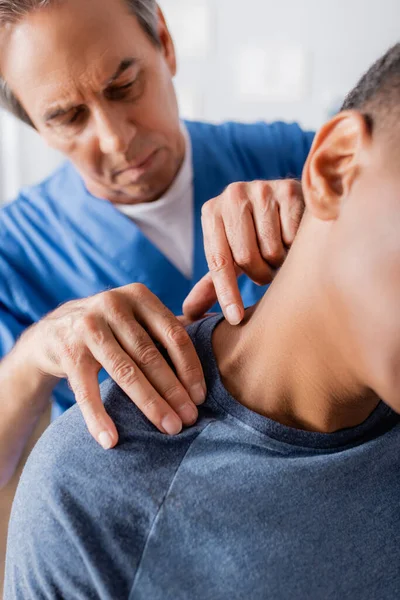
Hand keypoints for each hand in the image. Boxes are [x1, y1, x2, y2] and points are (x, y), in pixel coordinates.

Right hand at [23, 284, 205, 447]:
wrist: (53, 330)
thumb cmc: (110, 327)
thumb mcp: (136, 316)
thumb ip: (167, 325)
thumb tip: (217, 333)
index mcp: (139, 296)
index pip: (173, 334)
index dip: (190, 367)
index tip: (201, 397)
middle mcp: (113, 305)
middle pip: (150, 355)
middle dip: (173, 391)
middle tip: (190, 419)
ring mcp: (87, 326)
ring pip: (125, 372)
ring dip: (149, 404)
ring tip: (168, 428)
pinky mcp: (67, 351)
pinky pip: (86, 390)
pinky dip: (98, 417)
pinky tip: (111, 440)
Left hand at [183, 179, 303, 323]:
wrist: (285, 201)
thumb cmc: (253, 236)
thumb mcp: (230, 256)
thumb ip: (212, 283)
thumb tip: (187, 313)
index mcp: (212, 211)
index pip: (218, 262)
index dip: (227, 294)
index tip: (235, 319)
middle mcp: (233, 195)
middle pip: (246, 257)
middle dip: (259, 274)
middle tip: (266, 270)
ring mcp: (262, 188)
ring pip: (272, 250)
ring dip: (279, 262)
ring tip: (280, 252)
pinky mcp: (290, 189)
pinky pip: (293, 236)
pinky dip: (295, 246)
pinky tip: (293, 238)